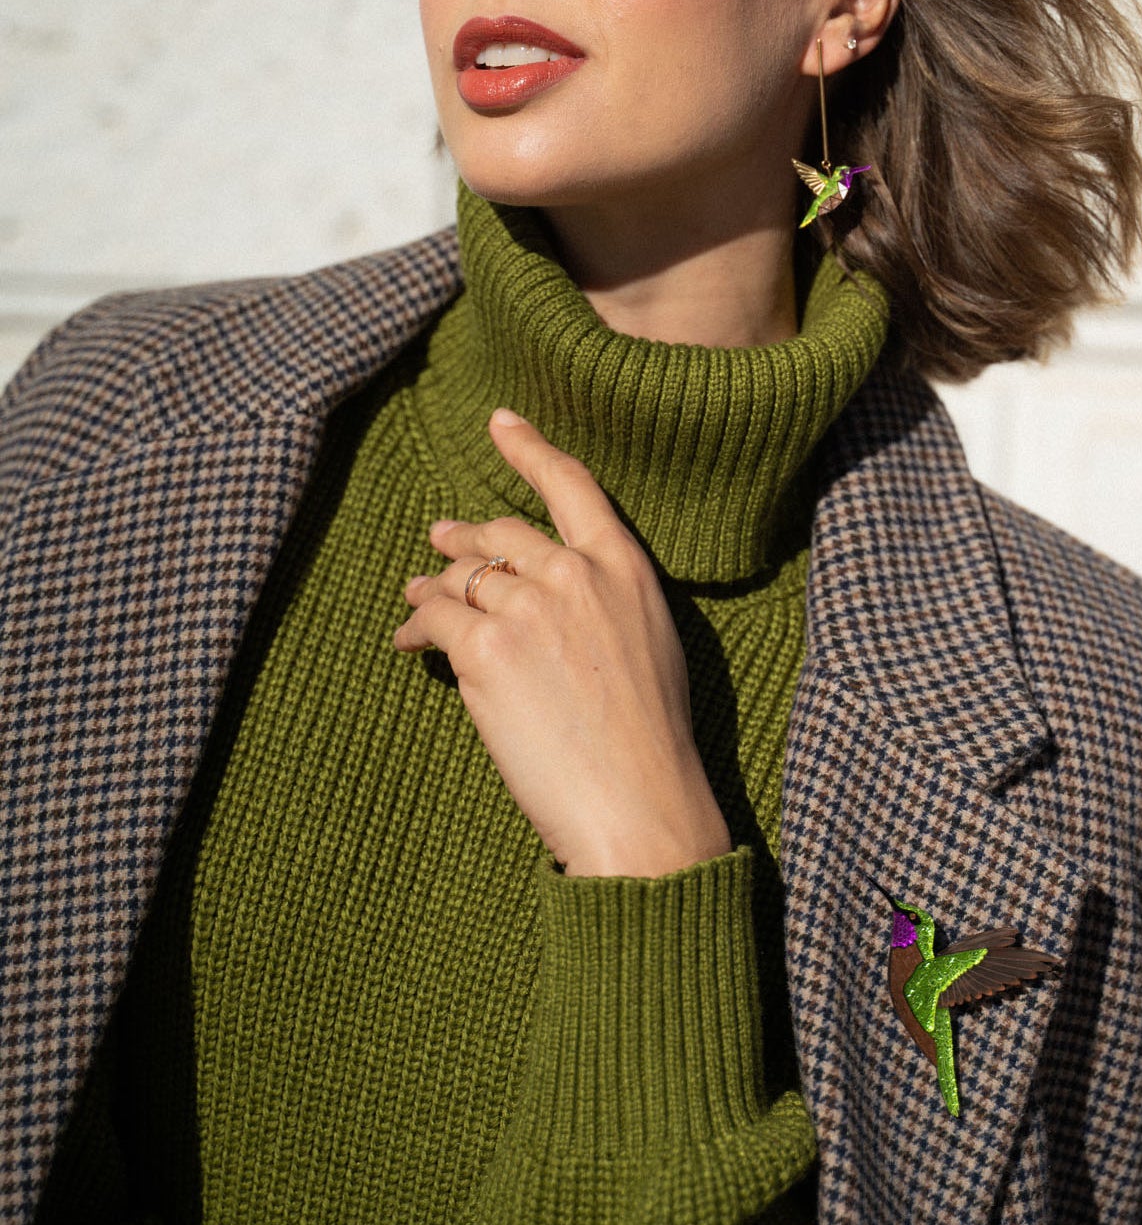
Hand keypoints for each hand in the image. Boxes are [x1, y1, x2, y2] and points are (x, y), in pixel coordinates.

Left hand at [393, 408, 731, 877]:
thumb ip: (603, 601)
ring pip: (463, 576)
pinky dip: (416, 625)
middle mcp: (575, 573)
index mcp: (625, 567)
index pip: (571, 485)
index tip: (500, 422)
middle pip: (502, 532)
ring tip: (415, 592)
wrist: (639, 803)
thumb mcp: (650, 644)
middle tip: (442, 536)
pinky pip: (435, 619)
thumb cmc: (652, 741)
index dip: (529, 447)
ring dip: (433, 583)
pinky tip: (407, 638)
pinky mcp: (486, 648)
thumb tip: (549, 594)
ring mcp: (527, 607)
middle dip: (465, 535)